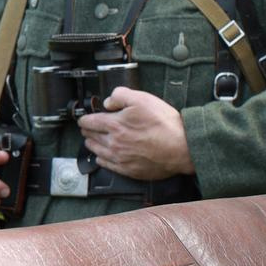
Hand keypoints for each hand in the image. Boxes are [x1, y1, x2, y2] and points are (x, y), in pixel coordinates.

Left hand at [78, 88, 192, 180]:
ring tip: (90, 140)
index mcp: (115, 125)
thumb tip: (108, 101)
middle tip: (87, 128)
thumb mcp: (142, 99)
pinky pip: (106, 164)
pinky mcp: (128, 170)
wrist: (181, 147)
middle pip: (91, 136)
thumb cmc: (165, 124)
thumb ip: (120, 95)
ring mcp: (120, 158)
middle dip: (87, 131)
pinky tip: (102, 156)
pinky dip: (101, 158)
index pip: (90, 121)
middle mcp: (114, 143)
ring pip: (96, 151)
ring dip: (91, 144)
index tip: (83, 118)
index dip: (84, 118)